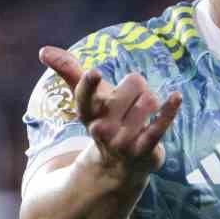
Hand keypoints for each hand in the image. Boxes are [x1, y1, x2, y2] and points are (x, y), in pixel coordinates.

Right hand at [39, 46, 182, 176]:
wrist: (119, 168)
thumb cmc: (105, 122)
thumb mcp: (88, 99)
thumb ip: (70, 72)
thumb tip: (43, 50)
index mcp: (88, 114)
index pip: (85, 97)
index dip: (89, 85)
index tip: (94, 72)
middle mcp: (102, 129)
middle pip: (132, 85)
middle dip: (138, 85)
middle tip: (133, 99)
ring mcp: (124, 141)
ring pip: (149, 100)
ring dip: (153, 99)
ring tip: (145, 111)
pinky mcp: (145, 150)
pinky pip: (158, 126)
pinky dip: (168, 110)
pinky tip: (176, 96)